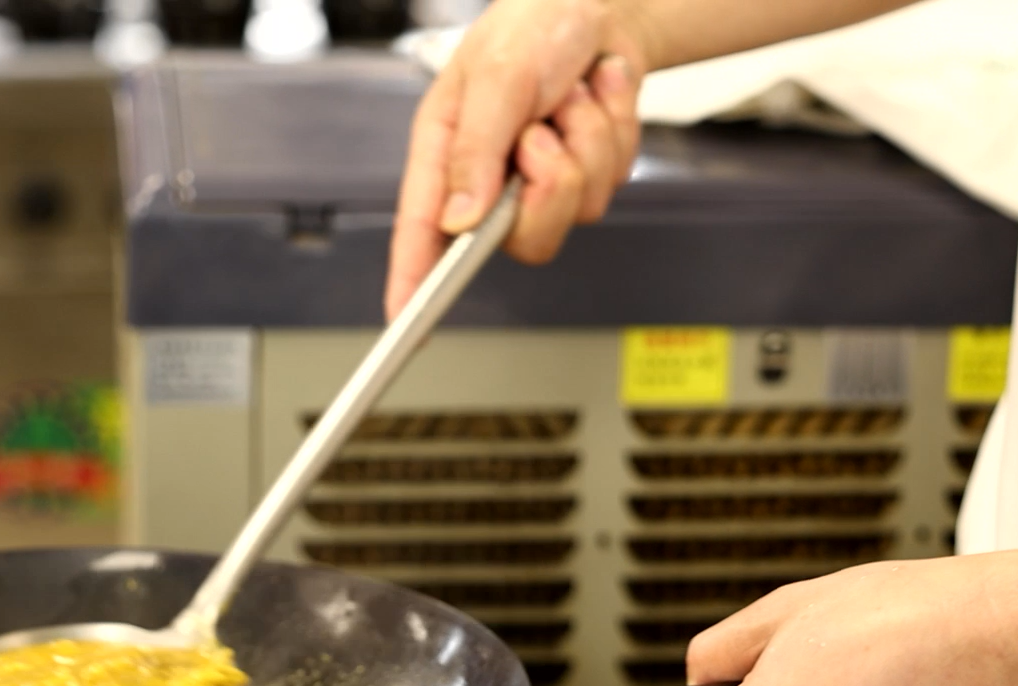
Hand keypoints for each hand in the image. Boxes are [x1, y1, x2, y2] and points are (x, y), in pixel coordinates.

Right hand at [385, 0, 648, 319]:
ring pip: (576, 210)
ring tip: (571, 98)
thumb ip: (475, 150)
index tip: (404, 322)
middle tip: (542, 132)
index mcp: (447, 154)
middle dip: (548, 184)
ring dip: (586, 143)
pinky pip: (612, 181)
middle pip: (519, 239)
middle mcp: (490, 179)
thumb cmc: (532, 25)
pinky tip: (597, 96)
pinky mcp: (585, 176)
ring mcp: (540, 183)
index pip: (421, 231)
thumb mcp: (495, 76)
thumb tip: (458, 222)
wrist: (599, 4)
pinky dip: (614, 131)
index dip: (410, 281)